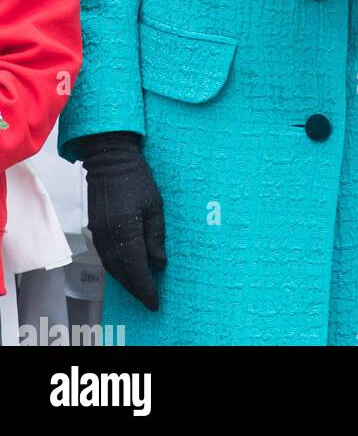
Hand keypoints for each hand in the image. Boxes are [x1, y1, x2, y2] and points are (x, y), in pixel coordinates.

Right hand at [82, 131, 165, 311]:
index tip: (155, 301)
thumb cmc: (137, 178)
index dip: (146, 287)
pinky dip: (116, 269)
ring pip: (111, 267)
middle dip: (136, 289)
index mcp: (125, 231)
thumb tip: (160, 262)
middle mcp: (108, 237)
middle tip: (149, 300)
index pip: (136, 268)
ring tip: (140, 290)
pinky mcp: (94, 230)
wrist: (109, 160)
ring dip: (125, 281)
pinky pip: (105, 257)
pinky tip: (126, 271)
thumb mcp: (155, 205)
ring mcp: (98, 234)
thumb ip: (156, 235)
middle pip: (122, 273)